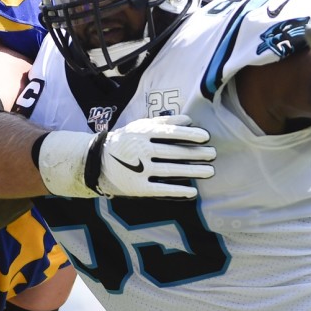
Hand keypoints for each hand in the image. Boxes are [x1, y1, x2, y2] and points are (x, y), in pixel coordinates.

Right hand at [92, 115, 215, 198]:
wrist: (97, 161)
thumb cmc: (126, 141)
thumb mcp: (140, 126)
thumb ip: (164, 122)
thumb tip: (188, 119)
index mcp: (142, 133)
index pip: (171, 133)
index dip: (190, 135)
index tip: (206, 137)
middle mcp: (141, 150)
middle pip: (174, 152)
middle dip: (197, 154)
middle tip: (213, 154)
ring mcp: (139, 170)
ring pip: (171, 171)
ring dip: (193, 171)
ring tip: (210, 171)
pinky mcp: (138, 187)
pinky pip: (161, 189)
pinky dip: (178, 190)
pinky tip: (193, 191)